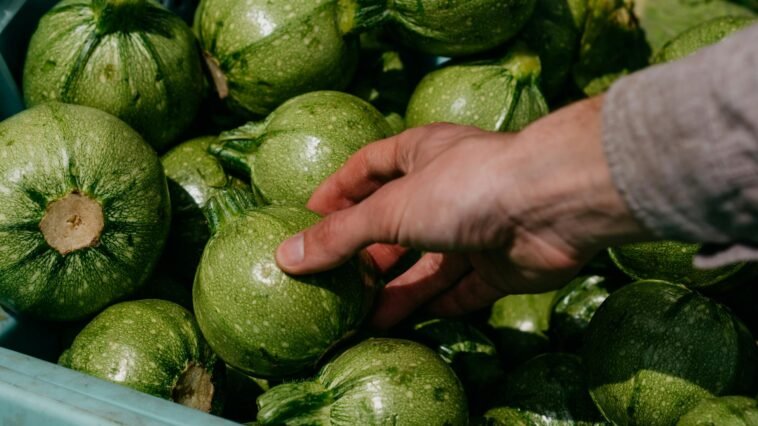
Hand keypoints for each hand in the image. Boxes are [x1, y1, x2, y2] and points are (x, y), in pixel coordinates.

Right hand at [276, 96, 649, 328]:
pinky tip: (406, 324)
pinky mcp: (499, 265)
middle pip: (396, 224)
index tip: (308, 218)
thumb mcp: (390, 208)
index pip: (367, 169)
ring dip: (396, 289)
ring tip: (361, 318)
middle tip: (334, 282)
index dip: (338, 191)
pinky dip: (434, 305)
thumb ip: (341, 235)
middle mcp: (446, 189)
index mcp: (419, 155)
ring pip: (427, 264)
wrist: (552, 205)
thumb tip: (286, 256)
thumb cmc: (465, 186)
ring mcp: (475, 228)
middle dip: (366, 253)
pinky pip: (460, 289)